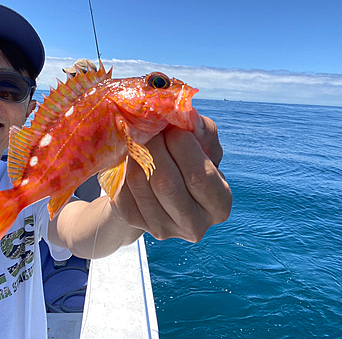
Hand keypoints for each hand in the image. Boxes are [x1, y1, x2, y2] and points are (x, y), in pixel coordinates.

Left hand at [112, 109, 231, 241]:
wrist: (159, 186)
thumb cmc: (188, 161)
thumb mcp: (203, 145)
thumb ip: (201, 130)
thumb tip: (188, 114)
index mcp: (219, 205)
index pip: (200, 175)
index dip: (184, 146)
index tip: (174, 128)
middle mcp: (193, 225)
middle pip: (166, 183)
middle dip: (155, 146)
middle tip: (150, 128)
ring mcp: (162, 228)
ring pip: (139, 183)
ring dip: (136, 153)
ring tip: (139, 137)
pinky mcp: (134, 222)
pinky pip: (122, 189)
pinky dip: (123, 167)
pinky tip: (130, 156)